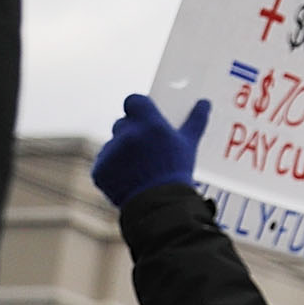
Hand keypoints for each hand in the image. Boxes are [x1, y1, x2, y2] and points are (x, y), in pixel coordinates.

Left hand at [92, 95, 208, 208]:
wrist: (159, 204)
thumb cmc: (176, 171)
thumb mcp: (189, 144)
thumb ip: (195, 120)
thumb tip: (204, 103)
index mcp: (149, 123)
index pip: (133, 101)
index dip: (137, 106)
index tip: (143, 113)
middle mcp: (127, 134)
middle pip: (122, 123)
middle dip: (131, 131)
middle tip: (145, 145)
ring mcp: (111, 152)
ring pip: (113, 144)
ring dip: (121, 150)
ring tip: (138, 166)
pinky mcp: (99, 169)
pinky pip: (104, 162)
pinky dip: (112, 168)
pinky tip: (128, 177)